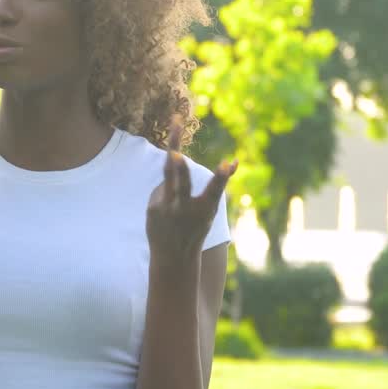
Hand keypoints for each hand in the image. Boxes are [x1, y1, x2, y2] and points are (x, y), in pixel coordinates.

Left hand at [146, 118, 236, 266]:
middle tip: (175, 153)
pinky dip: (167, 193)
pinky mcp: (153, 208)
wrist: (173, 256)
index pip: (215, 191)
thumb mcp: (209, 210)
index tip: (228, 163)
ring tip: (175, 131)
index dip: (221, 177)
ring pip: (168, 178)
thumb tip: (234, 162)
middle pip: (182, 182)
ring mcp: (167, 208)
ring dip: (171, 160)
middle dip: (180, 167)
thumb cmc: (196, 227)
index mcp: (205, 209)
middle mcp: (185, 208)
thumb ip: (217, 185)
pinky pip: (163, 188)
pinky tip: (167, 210)